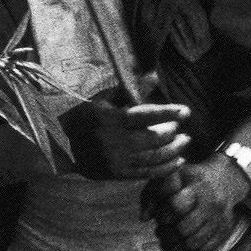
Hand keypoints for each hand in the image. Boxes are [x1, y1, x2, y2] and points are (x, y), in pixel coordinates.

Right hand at [61, 99, 190, 180]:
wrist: (63, 146)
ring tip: (184, 142)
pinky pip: (148, 173)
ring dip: (173, 150)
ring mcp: (116, 160)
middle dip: (171, 133)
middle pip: (152, 139)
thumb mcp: (104, 99)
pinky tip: (179, 161)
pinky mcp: (117, 174)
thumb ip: (130, 89)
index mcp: (110, 119)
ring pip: (153, 157)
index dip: (168, 113)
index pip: (145, 115)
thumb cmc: (87, 116)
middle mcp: (113, 141)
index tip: (186, 111)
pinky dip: (166, 168)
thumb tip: (155, 75)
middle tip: (183, 129)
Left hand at [148, 155, 250, 250]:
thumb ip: (151, 196)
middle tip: (163, 231)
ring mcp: (219, 219)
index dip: (163, 215)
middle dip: (167, 234)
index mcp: (196, 187)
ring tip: (171, 240)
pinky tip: (181, 248)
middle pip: (183, 229)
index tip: (162, 216)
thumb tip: (144, 218)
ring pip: (192, 245)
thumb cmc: (187, 182)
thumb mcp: (167, 180)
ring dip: (176, 247)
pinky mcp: (224, 233)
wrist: (223, 181)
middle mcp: (211, 204)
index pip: (176, 206)